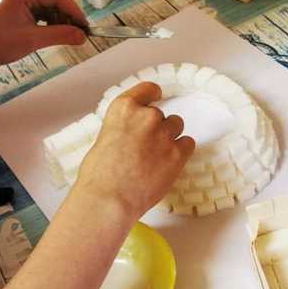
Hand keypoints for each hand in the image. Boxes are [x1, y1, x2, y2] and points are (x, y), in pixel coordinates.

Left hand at [0, 0, 88, 68]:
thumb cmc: (1, 44)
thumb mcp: (34, 40)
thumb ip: (60, 35)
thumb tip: (83, 36)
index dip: (74, 12)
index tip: (86, 28)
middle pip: (57, 2)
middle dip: (69, 18)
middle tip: (81, 35)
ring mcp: (25, 0)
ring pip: (53, 9)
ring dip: (62, 23)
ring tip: (70, 37)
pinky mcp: (25, 10)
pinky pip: (46, 15)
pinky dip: (54, 25)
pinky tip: (58, 35)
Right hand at [74, 82, 194, 219]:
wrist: (109, 199)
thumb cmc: (98, 175)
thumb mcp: (104, 138)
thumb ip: (122, 129)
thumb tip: (131, 135)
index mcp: (123, 108)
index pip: (147, 89)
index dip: (153, 94)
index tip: (156, 97)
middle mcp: (146, 116)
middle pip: (160, 114)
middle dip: (154, 127)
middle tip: (144, 147)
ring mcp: (164, 135)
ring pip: (176, 125)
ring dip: (168, 136)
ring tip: (156, 155)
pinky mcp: (178, 154)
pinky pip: (188, 143)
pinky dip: (181, 150)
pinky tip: (168, 162)